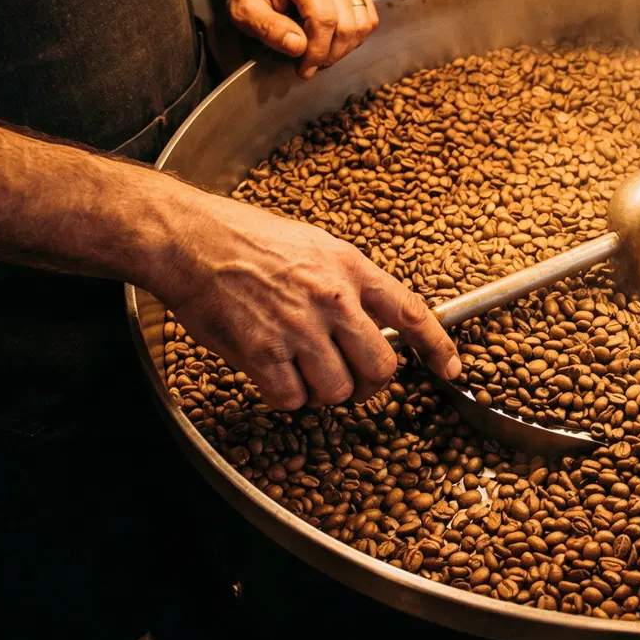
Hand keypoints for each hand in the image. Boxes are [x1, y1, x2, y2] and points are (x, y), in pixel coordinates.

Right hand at [159, 192, 459, 409]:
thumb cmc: (248, 239)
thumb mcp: (316, 246)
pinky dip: (286, 397)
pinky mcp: (261, 352)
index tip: (449, 369)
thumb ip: (349, 283)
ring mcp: (297, 327)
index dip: (437, 347)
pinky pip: (292, 400)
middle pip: (381, 368)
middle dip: (369, 383)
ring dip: (324, 392)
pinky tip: (274, 375)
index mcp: (350, 268)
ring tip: (302, 370)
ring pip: (338, 391)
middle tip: (351, 379)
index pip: (410, 313)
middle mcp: (331, 299)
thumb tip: (375, 322)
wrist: (190, 239)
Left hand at [227, 0, 377, 78]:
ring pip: (361, 24)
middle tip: (311, 65)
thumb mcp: (244, 12)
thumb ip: (269, 29)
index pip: (323, 18)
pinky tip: (333, 42)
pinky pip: (368, 18)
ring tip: (321, 54)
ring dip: (344, 48)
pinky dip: (354, 38)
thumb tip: (298, 47)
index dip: (318, 50)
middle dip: (330, 53)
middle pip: (346, 23)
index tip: (305, 68)